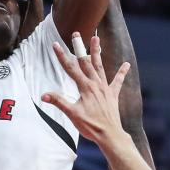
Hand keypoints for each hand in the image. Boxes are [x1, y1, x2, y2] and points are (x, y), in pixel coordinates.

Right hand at [42, 33, 130, 147]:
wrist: (109, 135)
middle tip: (76, 34)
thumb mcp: (72, 114)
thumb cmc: (90, 126)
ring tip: (96, 38)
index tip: (55, 44)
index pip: (70, 68)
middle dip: (79, 47)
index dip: (62, 56)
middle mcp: (95, 84)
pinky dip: (121, 72)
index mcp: (85, 87)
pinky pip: (117, 81)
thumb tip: (44, 96)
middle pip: (85, 62)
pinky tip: (126, 64)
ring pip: (100, 66)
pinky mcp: (112, 94)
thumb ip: (59, 102)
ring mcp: (105, 88)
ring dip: (97, 52)